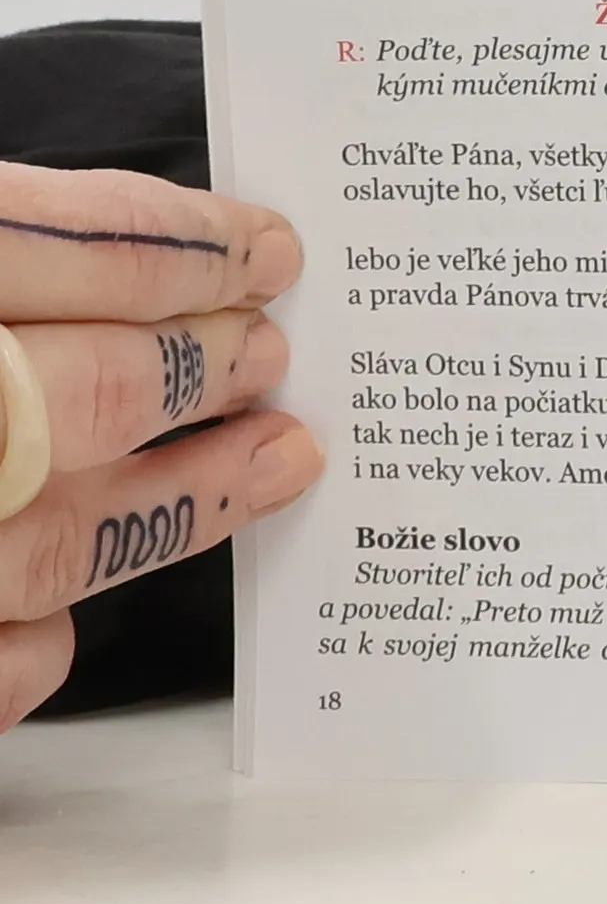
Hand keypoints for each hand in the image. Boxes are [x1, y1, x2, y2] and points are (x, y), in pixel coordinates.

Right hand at [0, 163, 321, 728]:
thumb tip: (118, 260)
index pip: (62, 246)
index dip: (183, 242)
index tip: (268, 247)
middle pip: (100, 388)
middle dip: (208, 361)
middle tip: (272, 350)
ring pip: (77, 533)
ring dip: (195, 496)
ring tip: (282, 457)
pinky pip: (4, 660)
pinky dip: (44, 639)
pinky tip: (75, 613)